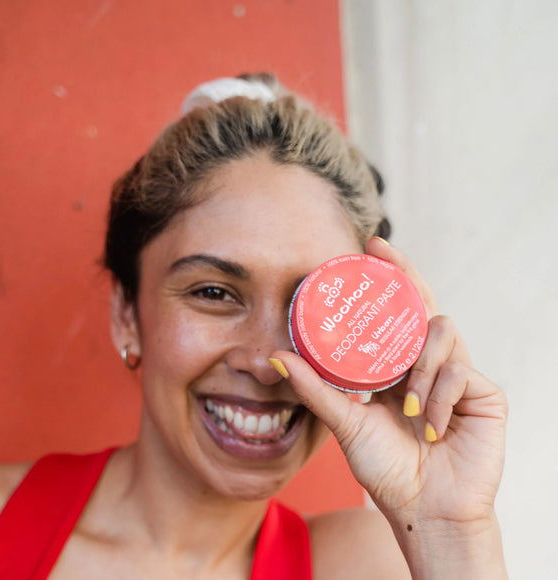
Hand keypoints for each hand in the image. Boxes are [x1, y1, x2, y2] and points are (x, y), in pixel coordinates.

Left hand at [270, 238, 507, 575]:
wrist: (425, 509)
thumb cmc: (387, 467)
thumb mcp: (345, 422)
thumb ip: (315, 389)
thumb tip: (275, 357)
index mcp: (396, 365)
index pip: (395, 312)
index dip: (388, 277)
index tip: (371, 245)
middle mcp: (427, 362)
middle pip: (423, 303)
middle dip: (406, 274)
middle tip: (385, 250)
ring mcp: (457, 374)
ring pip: (443, 332)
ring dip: (419, 366)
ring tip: (404, 405)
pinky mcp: (483, 393)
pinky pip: (460, 374)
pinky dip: (437, 399)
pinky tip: (428, 428)